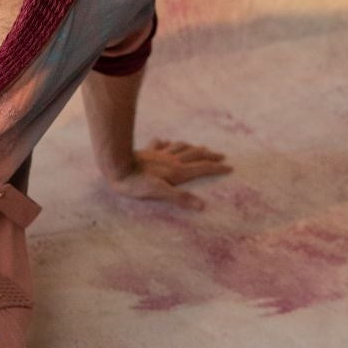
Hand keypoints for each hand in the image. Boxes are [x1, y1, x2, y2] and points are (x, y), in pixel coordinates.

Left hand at [103, 137, 232, 209]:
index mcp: (177, 172)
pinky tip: (166, 141)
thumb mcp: (159, 193)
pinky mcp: (147, 152)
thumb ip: (180, 198)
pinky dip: (167, 143)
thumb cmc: (136, 183)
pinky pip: (160, 145)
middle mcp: (172, 160)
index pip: (202, 168)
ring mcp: (159, 155)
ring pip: (181, 148)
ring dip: (192, 147)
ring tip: (199, 147)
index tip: (230, 167)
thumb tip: (202, 205)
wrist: (116, 166)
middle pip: (195, 155)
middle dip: (209, 156)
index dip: (217, 168)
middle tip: (221, 155)